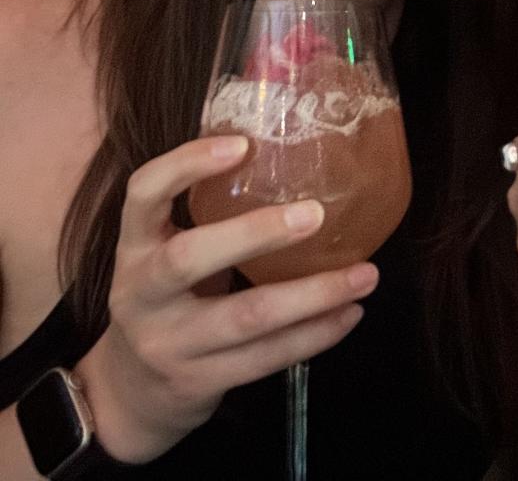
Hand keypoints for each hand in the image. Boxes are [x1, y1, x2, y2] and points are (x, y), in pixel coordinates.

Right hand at [78, 136, 377, 462]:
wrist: (131, 393)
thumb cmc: (168, 297)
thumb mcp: (166, 250)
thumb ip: (208, 212)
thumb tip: (290, 150)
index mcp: (134, 246)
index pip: (144, 193)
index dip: (186, 164)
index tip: (241, 144)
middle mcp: (140, 294)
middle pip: (188, 259)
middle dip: (256, 233)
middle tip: (316, 213)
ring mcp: (168, 344)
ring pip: (246, 318)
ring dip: (314, 294)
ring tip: (365, 275)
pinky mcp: (200, 382)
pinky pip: (266, 358)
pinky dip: (315, 334)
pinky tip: (349, 313)